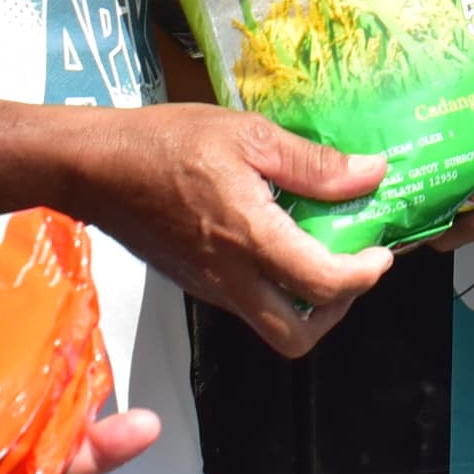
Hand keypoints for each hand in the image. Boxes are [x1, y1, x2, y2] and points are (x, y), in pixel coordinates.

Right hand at [28, 104, 394, 357]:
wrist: (93, 167)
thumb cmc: (164, 143)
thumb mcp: (248, 134)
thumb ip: (313, 163)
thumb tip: (371, 174)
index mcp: (249, 239)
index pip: (323, 284)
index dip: (365, 275)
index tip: (380, 250)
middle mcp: (231, 279)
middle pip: (297, 338)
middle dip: (337, 310)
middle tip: (351, 268)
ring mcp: (210, 289)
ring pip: (271, 328)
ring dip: (307, 305)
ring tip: (320, 255)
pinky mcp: (195, 285)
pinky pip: (246, 306)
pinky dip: (275, 290)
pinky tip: (280, 245)